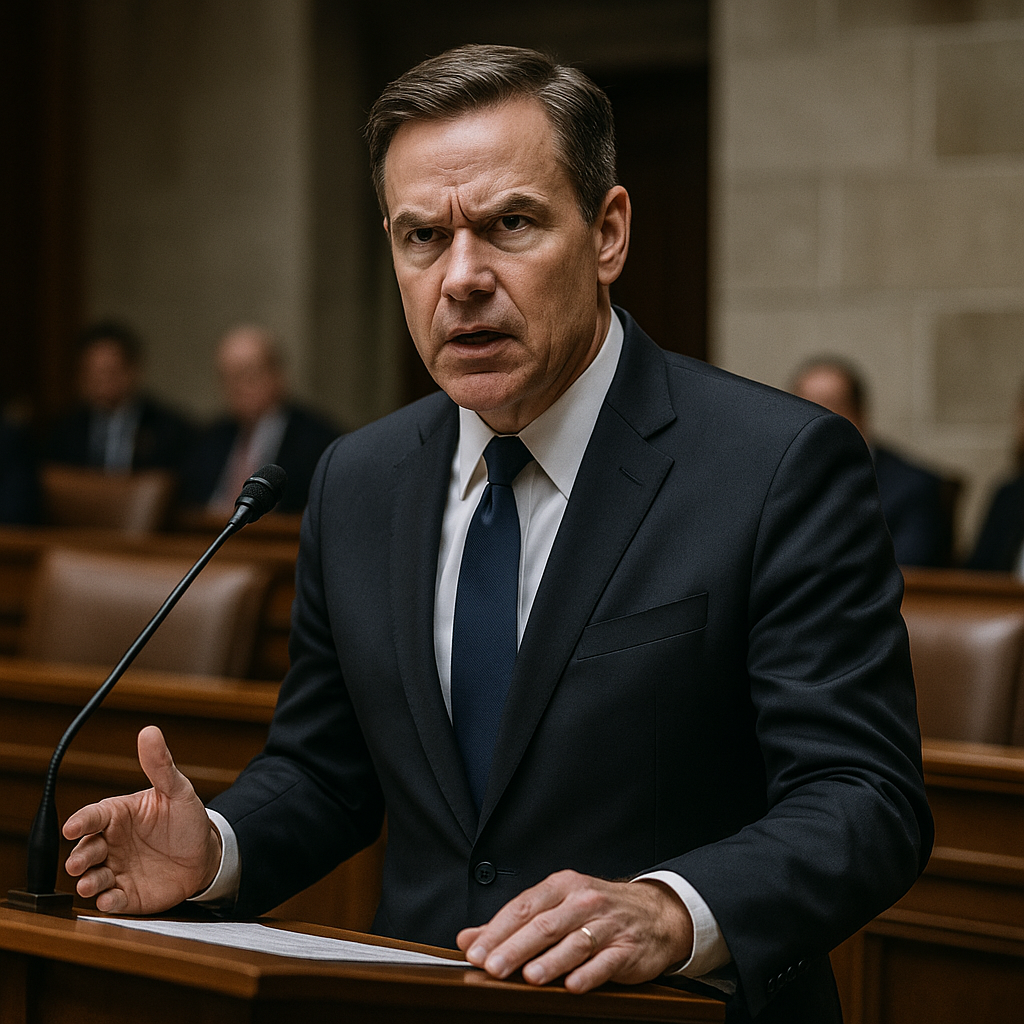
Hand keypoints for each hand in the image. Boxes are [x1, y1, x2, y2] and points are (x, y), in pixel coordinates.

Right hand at [63, 725, 221, 913]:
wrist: (205, 854)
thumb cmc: (186, 820)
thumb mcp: (177, 790)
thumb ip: (160, 765)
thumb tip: (149, 732)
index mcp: (118, 815)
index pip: (93, 815)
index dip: (80, 821)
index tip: (72, 827)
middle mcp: (111, 843)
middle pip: (85, 849)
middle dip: (78, 857)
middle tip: (78, 862)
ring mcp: (117, 870)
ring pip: (93, 877)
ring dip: (88, 882)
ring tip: (91, 884)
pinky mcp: (127, 894)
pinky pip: (112, 900)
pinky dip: (108, 902)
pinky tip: (110, 900)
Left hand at [456, 870, 693, 992]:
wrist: (654, 913)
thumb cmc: (595, 911)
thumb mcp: (555, 907)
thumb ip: (512, 924)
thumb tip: (469, 939)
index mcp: (562, 887)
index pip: (524, 907)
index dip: (498, 930)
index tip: (476, 952)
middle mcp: (583, 901)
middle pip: (544, 924)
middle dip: (516, 947)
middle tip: (493, 968)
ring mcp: (607, 924)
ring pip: (574, 942)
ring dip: (550, 961)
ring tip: (529, 977)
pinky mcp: (627, 948)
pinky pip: (606, 962)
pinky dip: (588, 974)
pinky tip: (573, 986)